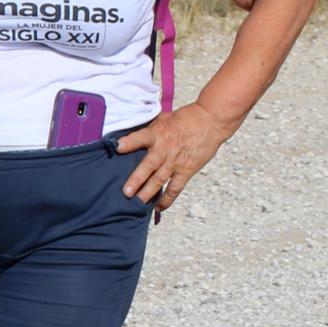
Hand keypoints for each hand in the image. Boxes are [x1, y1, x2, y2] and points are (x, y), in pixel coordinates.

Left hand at [118, 105, 234, 208]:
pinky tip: (157, 208)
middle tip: (126, 192)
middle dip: (136, 179)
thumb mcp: (164, 118)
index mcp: (158, 134)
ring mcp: (175, 162)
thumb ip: (150, 130)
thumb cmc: (186, 118)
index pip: (141, 138)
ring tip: (136, 203)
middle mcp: (164, 150)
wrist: (210, 121)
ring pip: (159, 181)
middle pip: (148, 166)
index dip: (129, 142)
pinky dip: (167, 200)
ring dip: (147, 193)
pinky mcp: (186, 171)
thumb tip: (133, 138)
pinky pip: (175, 189)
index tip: (117, 147)